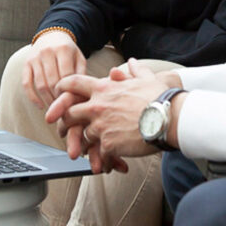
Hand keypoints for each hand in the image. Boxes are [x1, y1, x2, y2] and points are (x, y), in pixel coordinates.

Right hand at [22, 30, 86, 109]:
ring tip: (55, 109)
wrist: (51, 35)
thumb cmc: (68, 51)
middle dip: (58, 98)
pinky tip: (40, 106)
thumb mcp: (79, 57)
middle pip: (52, 82)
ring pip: (40, 85)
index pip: (66, 75)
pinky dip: (32, 97)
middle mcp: (47, 52)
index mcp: (63, 49)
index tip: (73, 102)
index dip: (69, 91)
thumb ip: (81, 74)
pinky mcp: (26, 64)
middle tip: (65, 109)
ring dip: (47, 100)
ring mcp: (35, 58)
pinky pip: (26, 83)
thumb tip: (80, 95)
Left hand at [46, 59, 167, 171]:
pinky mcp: (108, 144)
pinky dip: (101, 160)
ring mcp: (101, 126)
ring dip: (85, 144)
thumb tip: (132, 62)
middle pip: (69, 113)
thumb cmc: (159, 97)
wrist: (168, 117)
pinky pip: (98, 154)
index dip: (62, 87)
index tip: (57, 92)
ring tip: (90, 152)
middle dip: (64, 122)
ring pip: (82, 136)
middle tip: (64, 130)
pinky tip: (106, 164)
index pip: (73, 83)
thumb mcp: (146, 78)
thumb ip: (135, 70)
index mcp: (104, 88)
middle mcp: (97, 106)